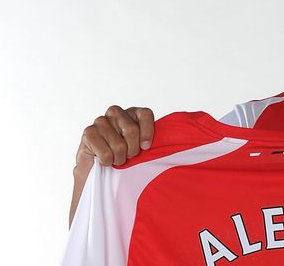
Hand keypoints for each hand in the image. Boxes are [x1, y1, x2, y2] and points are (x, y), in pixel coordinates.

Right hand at [70, 105, 154, 225]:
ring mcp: (100, 121)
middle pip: (131, 130)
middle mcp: (116, 113)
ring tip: (117, 160)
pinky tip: (104, 161)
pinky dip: (108, 162)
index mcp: (133, 113)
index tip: (147, 148)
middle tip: (129, 156)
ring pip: (118, 144)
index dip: (148, 132)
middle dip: (132, 151)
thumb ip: (162, 141)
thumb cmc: (129, 158)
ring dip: (119, 159)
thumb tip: (195, 141)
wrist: (101, 170)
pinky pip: (105, 153)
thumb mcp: (147, 148)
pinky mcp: (88, 133)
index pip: (145, 113)